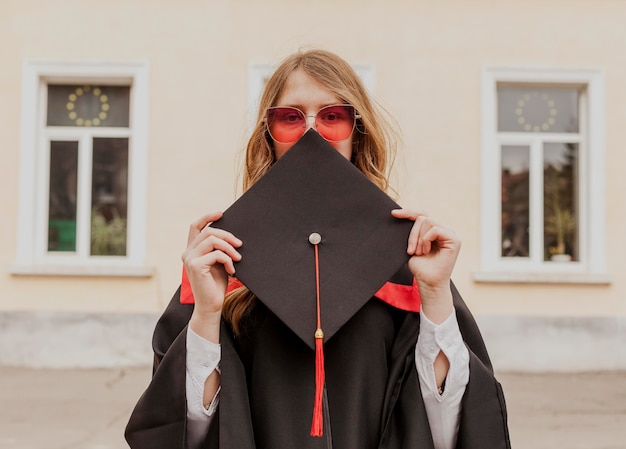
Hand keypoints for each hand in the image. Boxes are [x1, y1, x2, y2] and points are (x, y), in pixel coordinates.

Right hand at [182, 212, 241, 327]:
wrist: (211, 305)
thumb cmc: (216, 285)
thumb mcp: (218, 262)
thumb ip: (219, 249)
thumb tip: (231, 235)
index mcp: (191, 250)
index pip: (195, 226)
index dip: (207, 217)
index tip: (221, 213)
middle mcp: (187, 252)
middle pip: (208, 231)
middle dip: (227, 235)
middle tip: (240, 244)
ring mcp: (190, 258)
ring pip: (212, 240)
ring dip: (229, 247)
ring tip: (238, 258)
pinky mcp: (195, 266)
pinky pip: (216, 254)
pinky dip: (227, 260)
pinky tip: (232, 269)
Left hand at [392, 209, 460, 322]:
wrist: (428, 283)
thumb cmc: (420, 268)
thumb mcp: (412, 245)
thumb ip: (413, 231)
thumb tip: (402, 214)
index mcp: (434, 231)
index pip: (422, 215)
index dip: (408, 212)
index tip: (394, 214)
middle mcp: (443, 230)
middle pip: (423, 217)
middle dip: (413, 233)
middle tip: (410, 250)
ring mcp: (450, 234)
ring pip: (428, 221)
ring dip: (418, 238)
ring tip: (419, 252)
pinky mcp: (454, 240)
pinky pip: (435, 229)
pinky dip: (426, 239)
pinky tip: (425, 251)